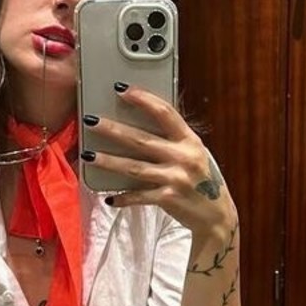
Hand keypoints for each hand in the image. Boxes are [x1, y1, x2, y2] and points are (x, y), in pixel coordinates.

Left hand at [82, 87, 236, 238]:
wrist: (217, 215)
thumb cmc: (202, 180)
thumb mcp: (195, 154)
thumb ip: (174, 140)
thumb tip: (141, 122)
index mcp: (190, 141)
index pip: (165, 113)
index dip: (143, 99)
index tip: (122, 90)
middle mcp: (184, 157)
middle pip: (142, 140)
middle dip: (114, 130)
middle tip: (91, 121)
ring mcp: (176, 178)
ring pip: (134, 167)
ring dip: (109, 161)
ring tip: (88, 155)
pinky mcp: (168, 199)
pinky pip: (139, 196)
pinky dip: (123, 197)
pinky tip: (109, 197)